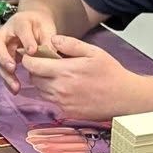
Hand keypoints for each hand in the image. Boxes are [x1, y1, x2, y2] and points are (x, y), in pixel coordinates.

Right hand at [0, 10, 58, 93]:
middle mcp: (6, 34)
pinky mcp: (4, 59)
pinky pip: (3, 70)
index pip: (21, 29)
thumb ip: (48, 40)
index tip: (33, 51)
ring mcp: (2, 47)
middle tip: (12, 68)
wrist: (34, 25)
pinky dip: (8, 81)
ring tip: (16, 86)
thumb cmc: (41, 26)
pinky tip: (15, 90)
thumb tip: (52, 56)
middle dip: (3, 57)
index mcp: (19, 22)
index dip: (26, 40)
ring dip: (6, 74)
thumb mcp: (47, 28)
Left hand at [22, 35, 145, 125]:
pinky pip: (51, 101)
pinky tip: (65, 87)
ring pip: (40, 91)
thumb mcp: (93, 52)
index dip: (28, 59)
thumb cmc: (111, 73)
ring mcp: (63, 102)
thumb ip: (70, 44)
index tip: (32, 55)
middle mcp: (60, 89)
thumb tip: (53, 40)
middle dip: (35, 70)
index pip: (33, 66)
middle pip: (34, 79)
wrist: (124, 97)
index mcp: (65, 71)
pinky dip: (52, 93)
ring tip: (55, 74)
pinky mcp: (67, 112)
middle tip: (45, 63)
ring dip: (42, 82)